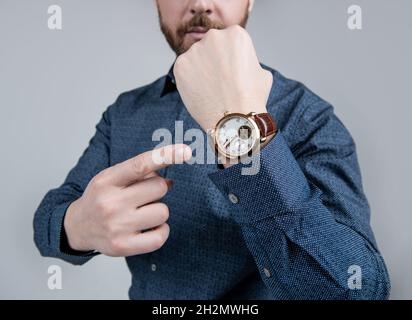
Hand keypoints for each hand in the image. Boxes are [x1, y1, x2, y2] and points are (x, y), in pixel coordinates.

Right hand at [63, 144, 191, 256]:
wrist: (77, 227)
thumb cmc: (101, 197)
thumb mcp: (113, 177)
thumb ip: (140, 173)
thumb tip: (171, 182)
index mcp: (107, 180)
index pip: (140, 165)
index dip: (165, 156)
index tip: (186, 151)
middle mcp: (110, 203)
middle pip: (159, 187)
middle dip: (157, 189)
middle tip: (142, 196)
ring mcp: (117, 227)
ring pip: (163, 211)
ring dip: (158, 210)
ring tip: (141, 212)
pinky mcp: (123, 246)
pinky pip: (160, 236)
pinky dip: (160, 230)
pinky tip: (148, 227)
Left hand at [173, 25, 272, 131]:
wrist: (234, 120)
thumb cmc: (250, 98)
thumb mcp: (261, 72)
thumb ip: (246, 61)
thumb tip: (239, 63)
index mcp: (236, 34)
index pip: (228, 41)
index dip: (230, 59)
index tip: (232, 72)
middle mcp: (214, 36)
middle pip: (210, 46)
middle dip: (214, 61)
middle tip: (220, 82)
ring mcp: (195, 50)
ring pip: (196, 58)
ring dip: (201, 70)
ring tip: (210, 90)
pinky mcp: (180, 65)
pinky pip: (184, 70)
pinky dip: (189, 80)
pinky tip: (201, 92)